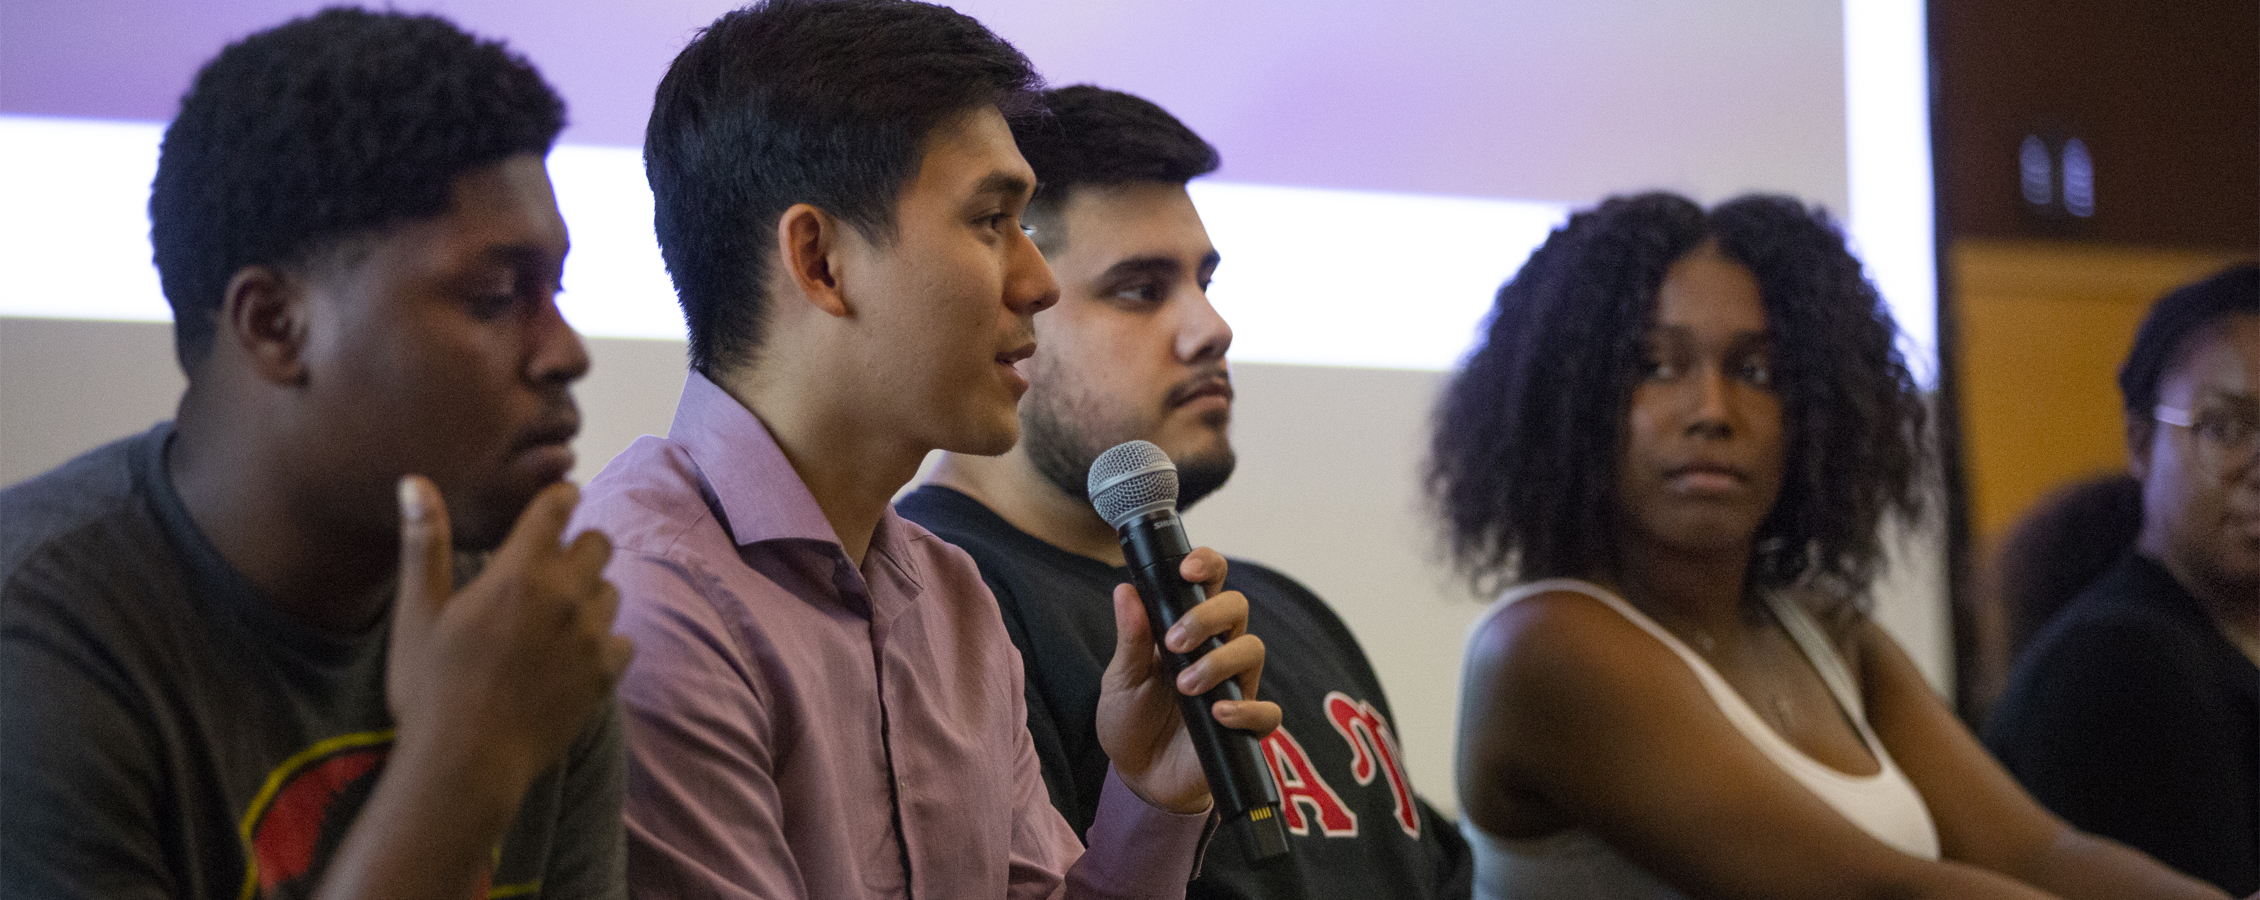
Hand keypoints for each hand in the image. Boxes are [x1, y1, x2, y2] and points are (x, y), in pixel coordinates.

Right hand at [387, 476, 633, 796]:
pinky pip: (622, 641)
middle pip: (599, 543)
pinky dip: (603, 643)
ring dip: (590, 596)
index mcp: (519, 570)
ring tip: (555, 618)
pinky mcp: (606, 675)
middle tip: (551, 568)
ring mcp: (591, 636)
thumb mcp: (418, 611)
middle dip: (579, 547)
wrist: (466, 762)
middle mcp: (566, 594)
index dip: (559, 499)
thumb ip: (426, 542)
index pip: (559, 507)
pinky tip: (572, 657)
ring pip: (611, 591)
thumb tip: (414, 481)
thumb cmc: (431, 686)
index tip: (557, 503)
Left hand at [1095, 548, 1280, 813]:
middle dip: (1208, 617)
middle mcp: (1216, 650)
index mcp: (1186, 629)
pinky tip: (1218, 714)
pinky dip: (1247, 710)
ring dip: (1219, 661)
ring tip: (1186, 684)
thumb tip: (1125, 590)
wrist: (1139, 776)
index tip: (1188, 570)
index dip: (1207, 565)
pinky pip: (1266, 711)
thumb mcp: (1121, 679)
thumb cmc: (1131, 719)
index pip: (1208, 584)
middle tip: (1175, 642)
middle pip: (1237, 608)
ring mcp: (1233, 686)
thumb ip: (1130, 638)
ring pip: (1253, 650)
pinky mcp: (1244, 726)